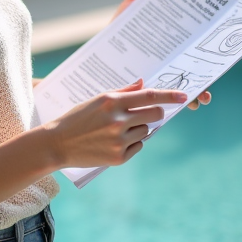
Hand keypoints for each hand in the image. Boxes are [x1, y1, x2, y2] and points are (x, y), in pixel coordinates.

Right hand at [43, 79, 186, 168]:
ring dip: (138, 129)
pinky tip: (112, 142)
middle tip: (145, 114)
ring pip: (146, 131)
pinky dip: (131, 144)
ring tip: (116, 130)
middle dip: (156, 113)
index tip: (184, 96)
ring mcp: (119, 141)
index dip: (170, 95)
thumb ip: (123, 92)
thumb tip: (144, 83)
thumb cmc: (78, 118)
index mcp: (113, 102)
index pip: (149, 96)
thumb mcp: (98, 99)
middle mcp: (118, 121)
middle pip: (155, 115)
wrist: (58, 144)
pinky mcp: (119, 158)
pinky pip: (138, 146)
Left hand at [110, 0, 211, 110]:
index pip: (182, 56)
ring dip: (191, 97)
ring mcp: (154, 85)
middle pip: (185, 75)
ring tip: (197, 102)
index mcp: (157, 53)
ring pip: (178, 92)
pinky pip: (162, 105)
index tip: (206, 68)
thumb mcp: (115, 33)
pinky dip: (172, 108)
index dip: (196, 62)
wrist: (88, 74)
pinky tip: (178, 110)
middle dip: (199, 85)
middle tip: (205, 94)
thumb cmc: (104, 50)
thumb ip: (124, 16)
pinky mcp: (145, 99)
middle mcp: (160, 69)